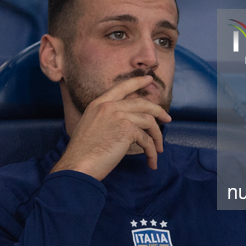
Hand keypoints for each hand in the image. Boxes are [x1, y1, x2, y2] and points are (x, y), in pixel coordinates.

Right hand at [52, 75, 171, 179]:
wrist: (78, 165)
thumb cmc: (83, 153)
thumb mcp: (91, 126)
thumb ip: (107, 118)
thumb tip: (129, 122)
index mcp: (99, 103)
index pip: (122, 87)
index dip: (138, 82)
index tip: (149, 80)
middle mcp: (109, 106)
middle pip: (142, 103)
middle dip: (158, 111)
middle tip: (168, 119)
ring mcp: (119, 116)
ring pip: (149, 121)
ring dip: (157, 137)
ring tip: (158, 150)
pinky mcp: (127, 129)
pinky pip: (147, 139)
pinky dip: (151, 151)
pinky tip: (151, 160)